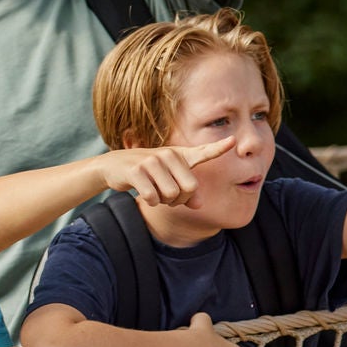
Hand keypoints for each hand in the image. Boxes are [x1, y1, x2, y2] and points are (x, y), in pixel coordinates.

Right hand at [97, 136, 235, 207]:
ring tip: (155, 193)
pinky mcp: (136, 171)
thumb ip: (187, 193)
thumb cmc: (146, 174)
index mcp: (179, 156)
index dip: (219, 148)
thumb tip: (199, 205)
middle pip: (189, 188)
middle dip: (180, 200)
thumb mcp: (168, 181)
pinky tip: (144, 194)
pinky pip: (152, 196)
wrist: (112, 166)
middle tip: (168, 198)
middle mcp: (168, 155)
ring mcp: (152, 162)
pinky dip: (151, 201)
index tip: (234, 141)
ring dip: (163, 202)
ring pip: (171, 195)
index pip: (203, 152)